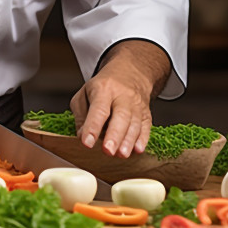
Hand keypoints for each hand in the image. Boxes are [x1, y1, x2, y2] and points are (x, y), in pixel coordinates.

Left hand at [70, 41, 170, 157]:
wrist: (131, 73)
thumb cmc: (104, 86)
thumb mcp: (84, 93)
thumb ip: (81, 115)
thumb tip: (82, 135)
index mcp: (103, 89)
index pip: (98, 109)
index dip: (92, 126)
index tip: (87, 142)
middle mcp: (122, 96)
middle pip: (121, 116)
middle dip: (114, 135)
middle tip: (108, 151)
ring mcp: (136, 104)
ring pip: (135, 123)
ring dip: (128, 140)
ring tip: (121, 154)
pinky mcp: (146, 113)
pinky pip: (146, 126)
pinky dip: (143, 139)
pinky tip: (138, 149)